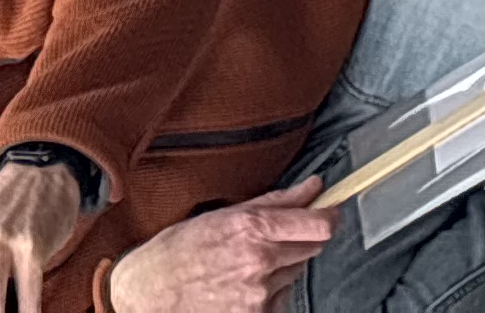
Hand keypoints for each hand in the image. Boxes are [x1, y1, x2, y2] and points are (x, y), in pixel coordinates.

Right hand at [106, 192, 332, 312]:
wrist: (153, 290)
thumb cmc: (180, 249)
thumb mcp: (224, 213)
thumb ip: (276, 201)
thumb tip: (313, 188)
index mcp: (251, 229)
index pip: (317, 226)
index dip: (331, 216)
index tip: (332, 210)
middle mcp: (259, 262)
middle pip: (312, 248)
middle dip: (304, 237)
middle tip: (281, 233)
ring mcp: (259, 294)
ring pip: (296, 272)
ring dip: (284, 263)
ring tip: (250, 260)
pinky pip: (281, 297)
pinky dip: (272, 288)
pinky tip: (246, 281)